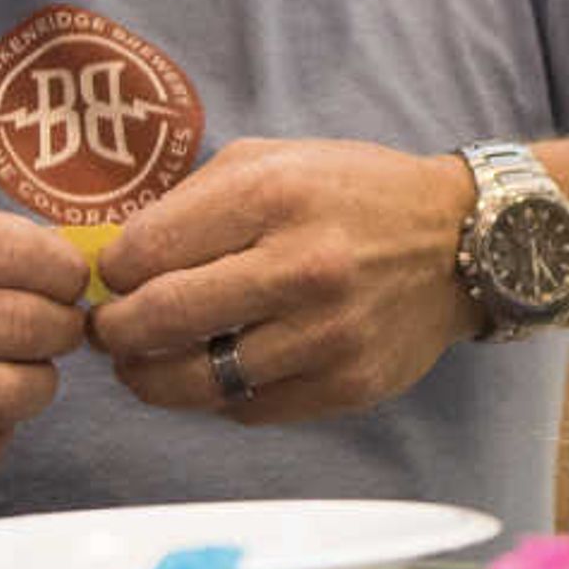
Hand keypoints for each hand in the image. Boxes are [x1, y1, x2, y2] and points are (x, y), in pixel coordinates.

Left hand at [88, 140, 477, 424]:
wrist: (458, 241)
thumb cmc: (352, 194)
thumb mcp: (273, 159)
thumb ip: (191, 202)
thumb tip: (116, 260)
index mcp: (274, 194)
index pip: (148, 250)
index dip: (113, 273)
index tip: (114, 280)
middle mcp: (302, 265)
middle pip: (162, 320)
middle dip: (115, 332)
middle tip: (109, 332)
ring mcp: (328, 333)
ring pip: (199, 380)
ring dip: (152, 378)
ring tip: (144, 366)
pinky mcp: (348, 384)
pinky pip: (249, 409)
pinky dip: (218, 398)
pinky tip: (215, 374)